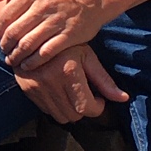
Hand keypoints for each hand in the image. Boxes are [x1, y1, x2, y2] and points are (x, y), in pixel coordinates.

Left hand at [0, 0, 110, 68]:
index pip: (7, 14)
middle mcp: (44, 6)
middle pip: (15, 31)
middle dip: (5, 44)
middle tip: (4, 50)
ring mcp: (57, 21)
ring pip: (28, 44)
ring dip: (16, 55)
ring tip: (12, 59)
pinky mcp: (69, 36)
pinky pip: (46, 53)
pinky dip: (33, 62)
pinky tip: (27, 65)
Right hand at [14, 44, 129, 123]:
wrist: (31, 34)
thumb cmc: (65, 44)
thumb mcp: (87, 56)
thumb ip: (104, 80)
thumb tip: (123, 99)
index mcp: (68, 72)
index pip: (87, 107)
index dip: (97, 107)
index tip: (99, 99)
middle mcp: (50, 82)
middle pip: (74, 115)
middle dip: (84, 109)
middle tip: (86, 95)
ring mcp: (36, 87)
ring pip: (59, 116)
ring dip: (69, 110)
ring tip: (72, 93)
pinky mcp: (26, 89)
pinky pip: (46, 110)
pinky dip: (55, 106)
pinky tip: (58, 91)